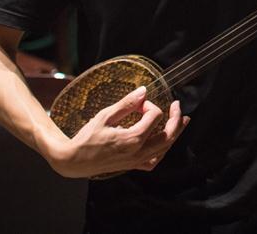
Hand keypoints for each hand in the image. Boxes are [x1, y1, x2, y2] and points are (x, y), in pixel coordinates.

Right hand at [47, 86, 188, 178]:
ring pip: (164, 149)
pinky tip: (164, 144)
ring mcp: (136, 161)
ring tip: (182, 122)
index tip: (139, 102)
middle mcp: (138, 152)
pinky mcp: (132, 166)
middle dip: (176, 119)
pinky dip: (162, 151)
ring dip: (174, 134)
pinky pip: (153, 161)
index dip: (149, 105)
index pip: (154, 117)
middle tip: (178, 106)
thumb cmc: (87, 137)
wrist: (74, 160)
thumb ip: (127, 103)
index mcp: (132, 139)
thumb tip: (144, 91)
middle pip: (168, 135)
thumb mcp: (105, 116)